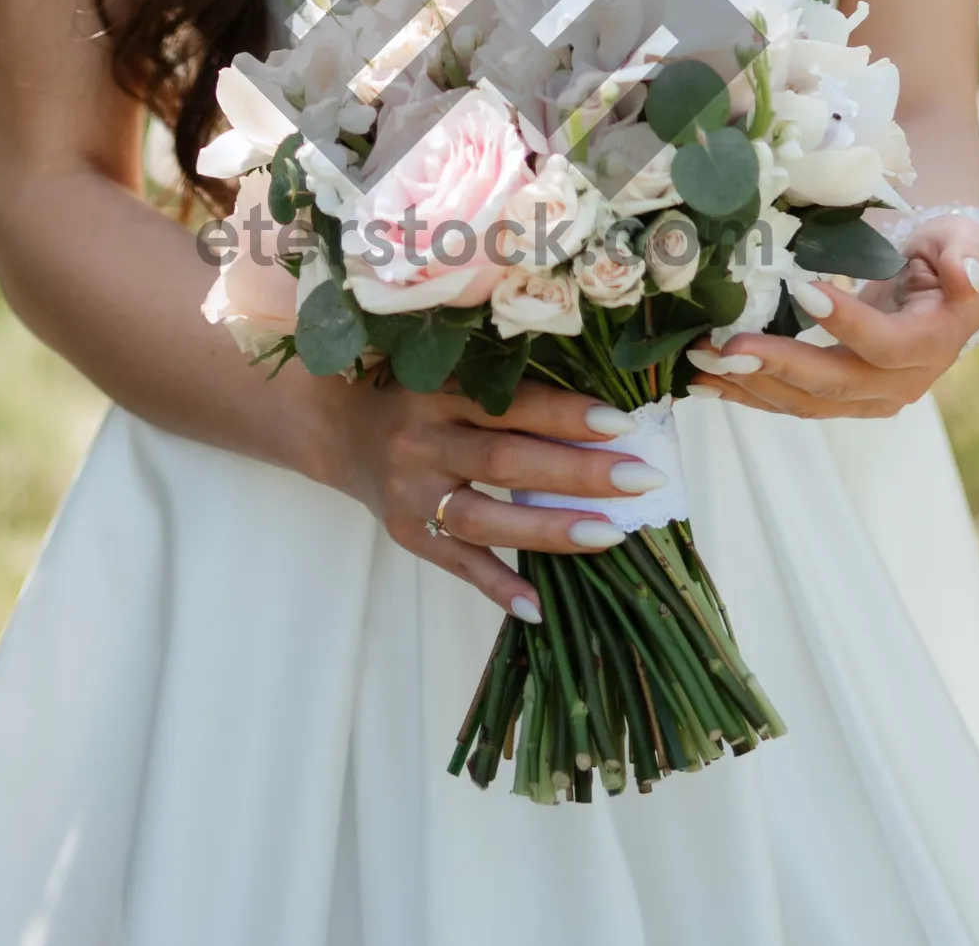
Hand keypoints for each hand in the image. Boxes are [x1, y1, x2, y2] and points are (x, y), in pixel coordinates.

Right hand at [318, 374, 666, 622]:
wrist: (338, 425)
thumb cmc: (417, 392)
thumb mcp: (451, 374)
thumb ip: (506, 389)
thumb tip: (602, 414)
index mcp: (439, 390)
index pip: (512, 404)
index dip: (567, 415)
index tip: (624, 424)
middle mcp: (421, 441)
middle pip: (505, 462)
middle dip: (578, 472)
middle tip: (640, 479)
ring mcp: (411, 493)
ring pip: (484, 519)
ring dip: (549, 530)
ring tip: (609, 535)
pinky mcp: (406, 534)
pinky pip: (456, 565)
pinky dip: (497, 586)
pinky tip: (539, 606)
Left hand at [684, 210, 978, 419]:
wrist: (944, 292)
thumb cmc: (951, 256)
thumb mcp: (967, 242)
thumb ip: (968, 254)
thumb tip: (966, 276)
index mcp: (931, 344)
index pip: (886, 344)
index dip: (847, 322)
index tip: (802, 288)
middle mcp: (899, 384)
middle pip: (835, 383)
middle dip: (777, 365)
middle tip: (726, 345)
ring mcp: (866, 398)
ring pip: (804, 401)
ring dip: (749, 382)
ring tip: (700, 359)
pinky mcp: (838, 398)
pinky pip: (787, 402)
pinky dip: (745, 392)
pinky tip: (701, 383)